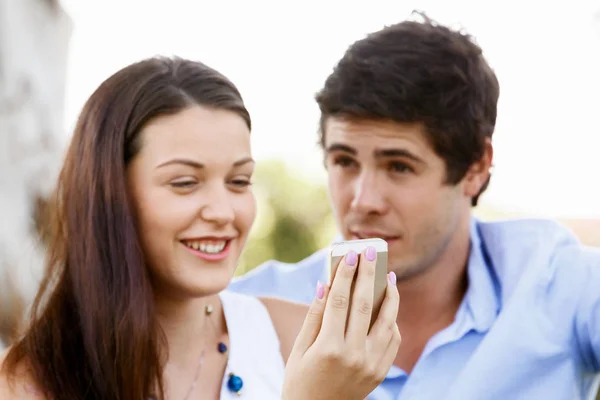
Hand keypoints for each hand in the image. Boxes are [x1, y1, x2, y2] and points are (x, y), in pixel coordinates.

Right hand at [282, 246, 400, 399]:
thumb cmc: (300, 382)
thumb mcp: (298, 350)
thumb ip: (314, 316)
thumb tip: (325, 285)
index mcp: (328, 348)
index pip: (340, 301)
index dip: (345, 275)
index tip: (349, 255)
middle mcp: (353, 356)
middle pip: (365, 305)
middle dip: (368, 275)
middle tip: (370, 253)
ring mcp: (370, 366)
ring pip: (387, 321)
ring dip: (389, 295)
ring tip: (389, 276)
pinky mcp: (380, 373)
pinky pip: (392, 340)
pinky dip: (392, 321)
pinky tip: (387, 307)